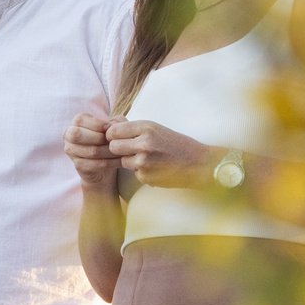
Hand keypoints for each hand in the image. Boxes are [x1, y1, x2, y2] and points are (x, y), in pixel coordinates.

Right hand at [65, 112, 122, 189]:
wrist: (109, 158)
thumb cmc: (110, 137)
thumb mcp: (116, 126)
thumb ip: (117, 122)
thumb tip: (112, 126)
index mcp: (77, 123)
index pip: (80, 120)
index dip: (96, 124)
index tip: (109, 128)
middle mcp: (69, 136)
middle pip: (76, 135)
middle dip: (98, 138)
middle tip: (112, 141)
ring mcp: (72, 152)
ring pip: (89, 151)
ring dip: (109, 152)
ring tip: (121, 151)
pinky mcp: (78, 165)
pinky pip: (94, 165)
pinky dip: (110, 163)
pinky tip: (120, 161)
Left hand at [103, 118, 220, 188]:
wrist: (198, 162)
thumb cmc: (175, 144)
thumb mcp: (156, 129)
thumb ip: (133, 129)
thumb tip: (107, 128)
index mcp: (146, 128)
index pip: (112, 131)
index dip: (112, 136)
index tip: (118, 138)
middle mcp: (144, 143)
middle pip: (113, 147)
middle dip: (117, 149)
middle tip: (129, 149)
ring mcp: (144, 161)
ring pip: (121, 161)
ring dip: (130, 161)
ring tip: (148, 158)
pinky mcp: (145, 176)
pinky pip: (134, 173)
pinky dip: (141, 172)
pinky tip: (156, 168)